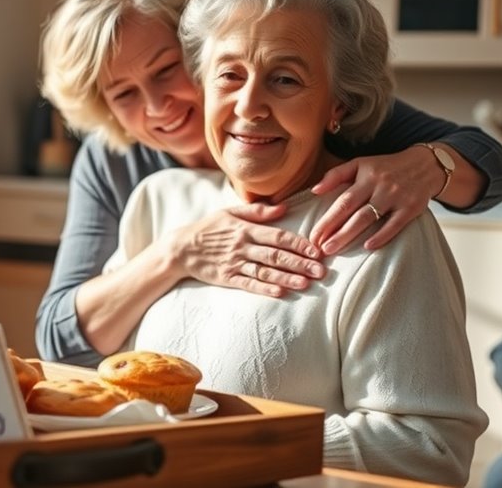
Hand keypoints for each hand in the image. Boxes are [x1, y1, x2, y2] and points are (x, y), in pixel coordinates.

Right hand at [166, 203, 325, 297]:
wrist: (180, 248)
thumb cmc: (208, 228)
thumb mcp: (230, 213)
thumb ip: (257, 211)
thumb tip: (283, 208)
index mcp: (246, 229)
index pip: (278, 236)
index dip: (299, 244)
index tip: (317, 251)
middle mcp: (243, 246)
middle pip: (276, 255)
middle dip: (300, 263)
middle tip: (321, 271)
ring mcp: (234, 263)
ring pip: (265, 271)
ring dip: (286, 277)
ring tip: (306, 283)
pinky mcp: (226, 278)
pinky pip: (248, 284)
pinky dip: (264, 288)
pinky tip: (279, 293)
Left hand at [309, 147, 440, 254]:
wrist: (426, 165)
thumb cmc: (385, 167)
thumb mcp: (360, 164)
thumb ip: (336, 175)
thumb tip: (314, 190)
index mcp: (365, 176)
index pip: (342, 201)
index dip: (327, 219)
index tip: (313, 235)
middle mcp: (380, 186)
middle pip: (353, 211)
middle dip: (334, 231)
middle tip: (318, 248)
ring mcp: (397, 197)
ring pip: (370, 218)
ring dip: (349, 235)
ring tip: (333, 249)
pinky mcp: (412, 207)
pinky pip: (395, 224)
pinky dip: (382, 236)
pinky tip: (368, 247)